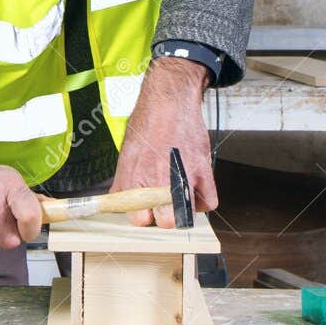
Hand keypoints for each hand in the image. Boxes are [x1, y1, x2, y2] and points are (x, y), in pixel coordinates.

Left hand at [109, 56, 218, 227]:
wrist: (170, 102)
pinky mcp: (203, 170)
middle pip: (164, 222)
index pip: (138, 219)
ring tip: (178, 196)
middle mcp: (157, 180)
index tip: (146, 210)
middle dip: (164, 217)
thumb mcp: (126, 154)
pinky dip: (203, 201)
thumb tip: (116, 202)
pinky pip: (208, 203)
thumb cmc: (147, 124)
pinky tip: (195, 191)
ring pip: (186, 216)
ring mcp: (182, 177)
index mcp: (135, 178)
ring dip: (183, 210)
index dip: (143, 215)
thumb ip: (124, 181)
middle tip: (163, 205)